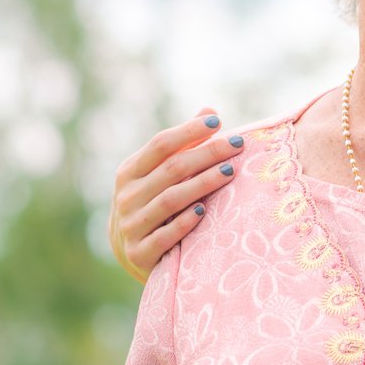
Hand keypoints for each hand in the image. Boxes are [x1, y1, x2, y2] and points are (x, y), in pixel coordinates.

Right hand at [110, 108, 242, 281]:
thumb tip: (209, 112)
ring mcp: (131, 225)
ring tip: (230, 172)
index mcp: (130, 172)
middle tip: (238, 144)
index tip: (217, 122)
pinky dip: (185, 222)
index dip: (188, 131)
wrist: (132, 253)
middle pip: (171, 169)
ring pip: (170, 199)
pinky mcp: (140, 253)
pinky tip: (205, 211)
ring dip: (202, 184)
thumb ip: (183, 146)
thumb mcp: (158, 174)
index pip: (160, 144)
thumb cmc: (153, 203)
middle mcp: (127, 196)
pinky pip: (165, 235)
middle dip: (207, 153)